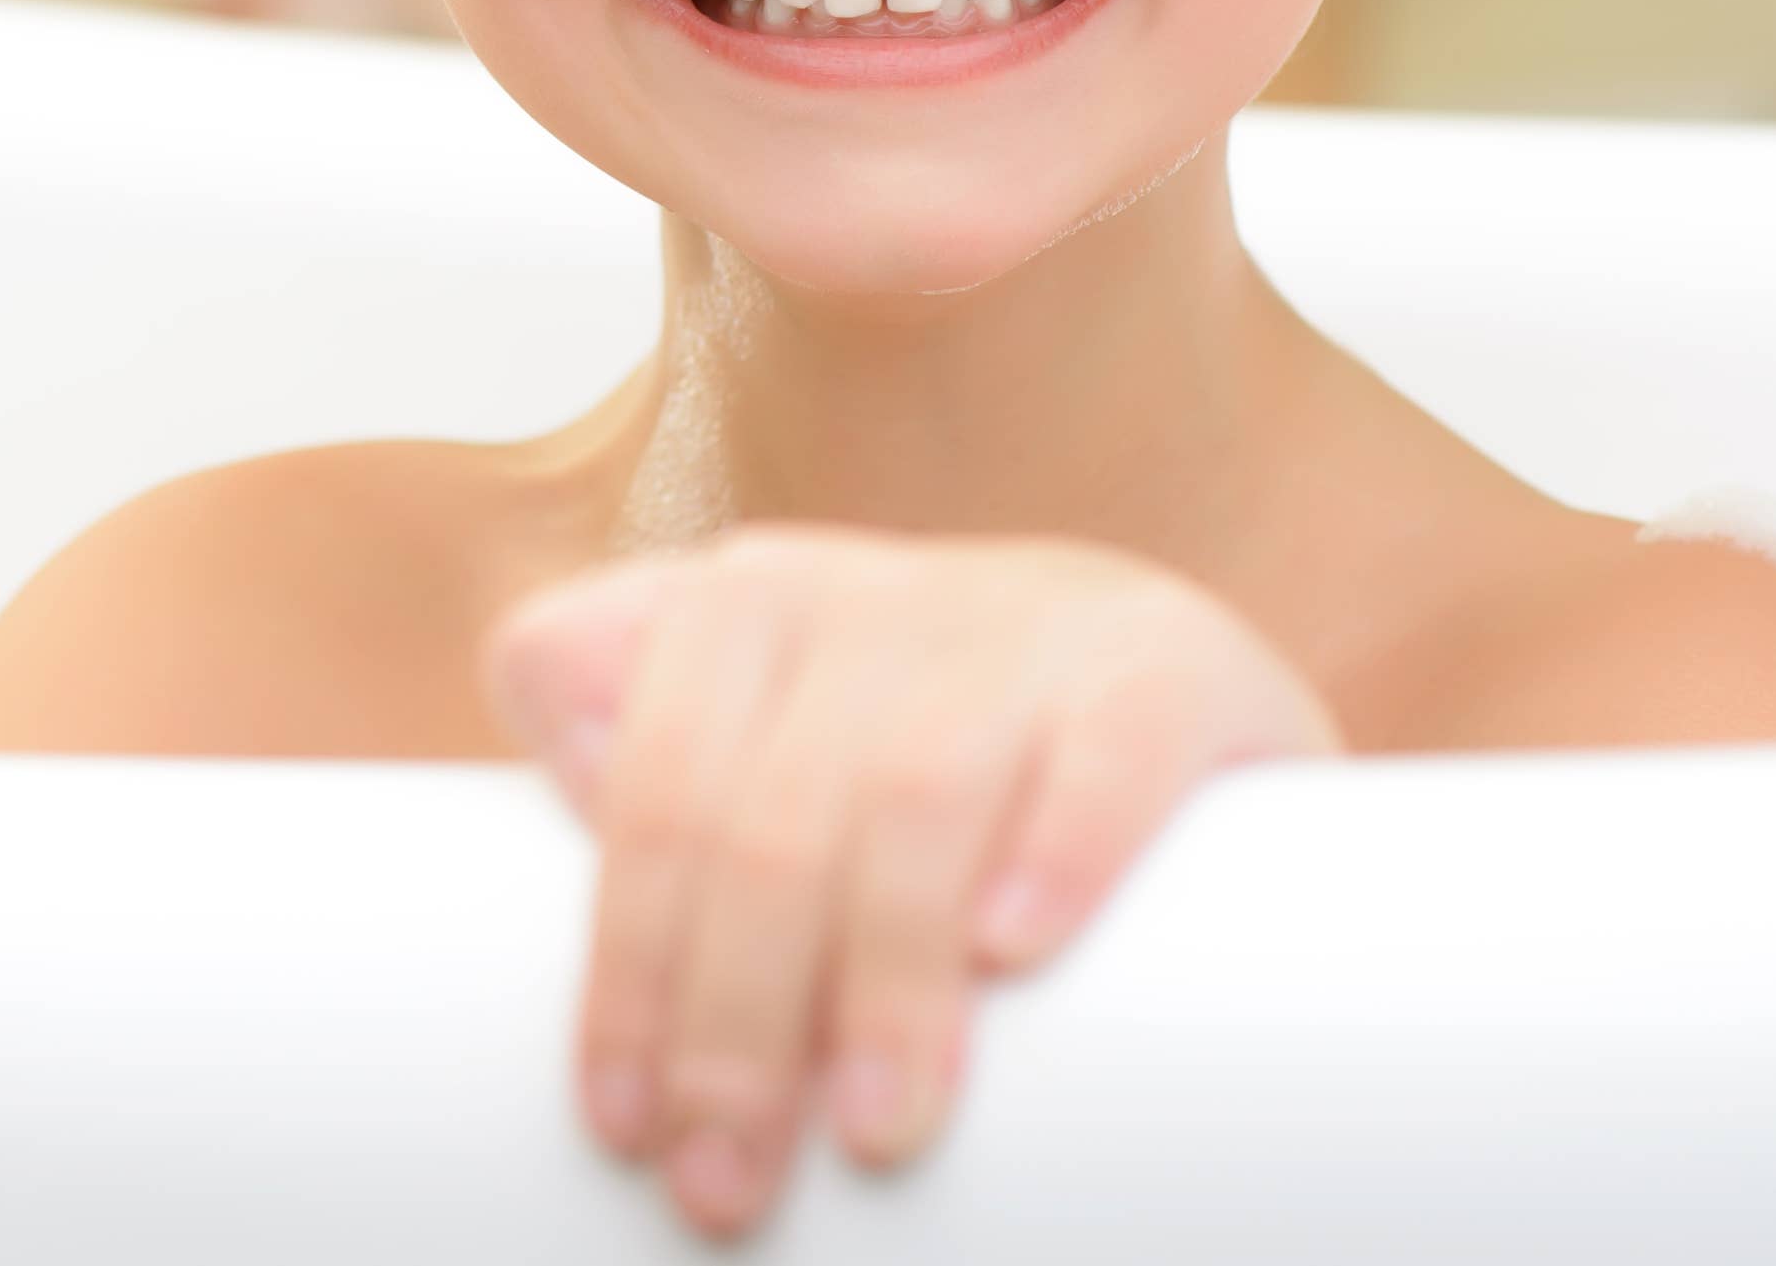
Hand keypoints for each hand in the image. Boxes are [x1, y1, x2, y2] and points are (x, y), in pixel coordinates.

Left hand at [482, 527, 1333, 1237]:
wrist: (1161, 675)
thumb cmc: (919, 770)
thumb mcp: (765, 761)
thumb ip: (651, 828)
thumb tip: (608, 1023)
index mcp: (730, 612)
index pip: (635, 779)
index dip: (619, 959)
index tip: (623, 1124)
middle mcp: (856, 594)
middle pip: (755, 813)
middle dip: (729, 1020)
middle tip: (728, 1181)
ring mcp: (1016, 620)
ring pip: (910, 792)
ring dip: (878, 976)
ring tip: (871, 1129)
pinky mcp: (1166, 665)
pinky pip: (1103, 742)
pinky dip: (1056, 844)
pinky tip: (1017, 946)